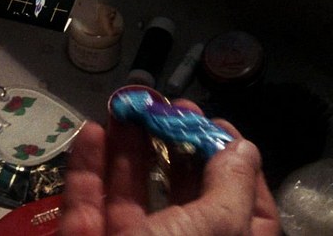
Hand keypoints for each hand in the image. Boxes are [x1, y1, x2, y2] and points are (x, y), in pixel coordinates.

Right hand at [60, 100, 280, 235]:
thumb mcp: (217, 228)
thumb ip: (231, 185)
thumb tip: (242, 148)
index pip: (244, 206)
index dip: (234, 163)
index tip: (217, 125)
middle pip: (186, 193)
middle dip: (179, 146)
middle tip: (171, 109)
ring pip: (132, 192)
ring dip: (131, 146)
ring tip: (132, 107)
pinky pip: (87, 201)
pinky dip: (87, 167)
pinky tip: (93, 132)